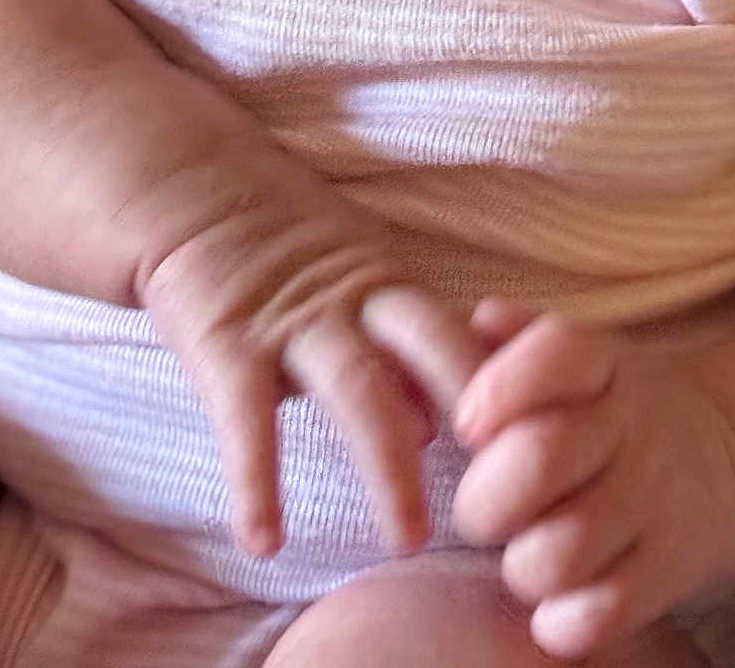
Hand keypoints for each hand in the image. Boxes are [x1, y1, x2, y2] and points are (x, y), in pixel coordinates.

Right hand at [138, 159, 486, 559]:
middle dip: (477, 415)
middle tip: (510, 495)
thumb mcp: (353, 283)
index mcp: (389, 286)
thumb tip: (438, 430)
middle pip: (433, 351)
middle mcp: (352, 300)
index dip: (508, 385)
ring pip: (358, 391)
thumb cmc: (280, 250)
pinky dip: (255, 483)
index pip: (464, 333)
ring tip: (412, 540)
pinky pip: (245, 421)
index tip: (545, 448)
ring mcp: (290, 320)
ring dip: (390, 466)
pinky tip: (264, 543)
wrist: (189, 191)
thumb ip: (394, 351)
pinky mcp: (225, 342)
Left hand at [451, 301, 734, 659]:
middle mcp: (633, 428)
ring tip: (528, 555)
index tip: (468, 424)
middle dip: (484, 498)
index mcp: (604, 364)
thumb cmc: (618, 409)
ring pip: (560, 551)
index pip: (554, 352)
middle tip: (487, 509)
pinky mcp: (673, 572)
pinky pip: (604, 613)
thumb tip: (478, 317)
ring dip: (522, 566)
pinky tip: (557, 604)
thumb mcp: (584, 359)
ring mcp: (657, 502)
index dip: (497, 388)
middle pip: (538, 459)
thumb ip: (520, 339)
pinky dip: (563, 622)